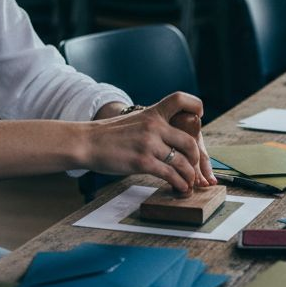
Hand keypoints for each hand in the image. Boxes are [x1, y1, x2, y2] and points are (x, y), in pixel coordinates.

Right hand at [84, 92, 214, 193]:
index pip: (180, 99)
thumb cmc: (108, 135)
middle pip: (190, 141)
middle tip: (195, 168)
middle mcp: (154, 125)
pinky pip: (170, 175)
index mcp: (152, 112)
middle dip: (197, 159)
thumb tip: (170, 139)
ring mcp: (149, 144)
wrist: (86, 142)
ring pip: (183, 162)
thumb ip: (152, 126)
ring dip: (190, 176)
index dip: (195, 106)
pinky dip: (179, 183)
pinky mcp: (143, 162)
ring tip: (189, 183)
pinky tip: (180, 187)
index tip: (199, 117)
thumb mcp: (134, 121)